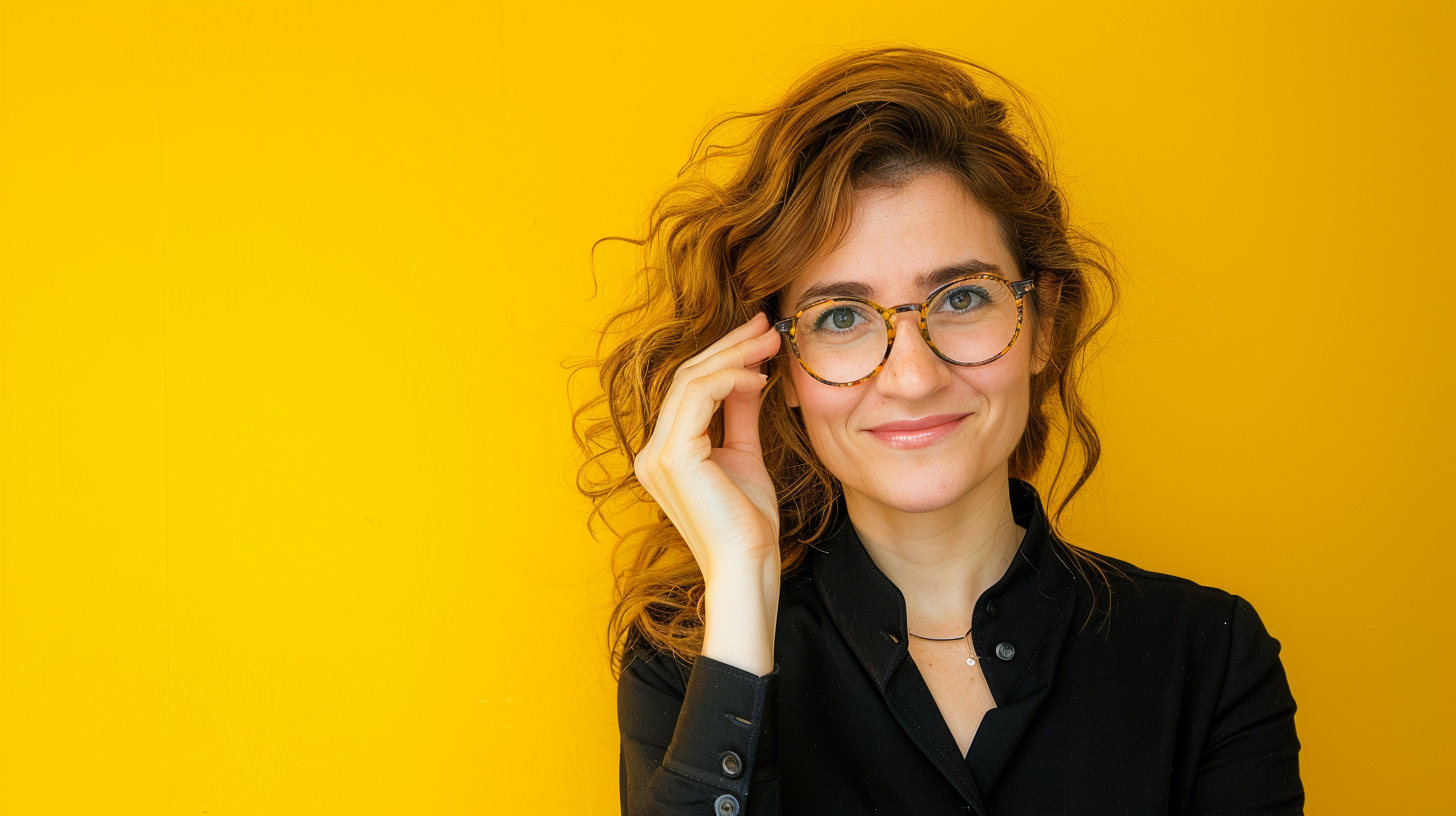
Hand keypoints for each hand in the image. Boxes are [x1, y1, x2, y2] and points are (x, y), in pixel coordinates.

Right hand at [633, 312, 783, 583]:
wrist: (748, 564)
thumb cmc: (748, 523)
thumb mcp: (745, 456)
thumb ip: (739, 415)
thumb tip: (748, 375)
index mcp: (664, 452)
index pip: (688, 389)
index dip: (723, 356)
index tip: (759, 336)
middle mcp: (652, 451)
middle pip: (687, 378)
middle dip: (729, 346)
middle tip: (765, 325)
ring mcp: (657, 454)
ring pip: (691, 381)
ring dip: (734, 356)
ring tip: (769, 344)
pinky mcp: (673, 457)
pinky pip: (699, 398)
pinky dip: (731, 380)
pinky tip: (758, 378)